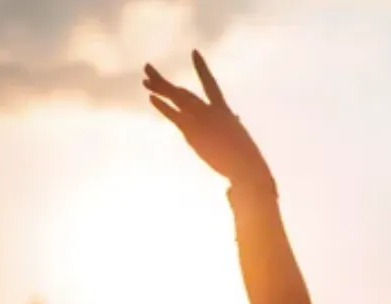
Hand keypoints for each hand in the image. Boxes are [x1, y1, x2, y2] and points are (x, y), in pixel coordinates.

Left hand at [143, 51, 272, 186]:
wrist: (244, 164)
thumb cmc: (246, 154)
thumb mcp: (239, 134)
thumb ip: (233, 122)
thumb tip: (234, 116)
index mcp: (223, 110)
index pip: (210, 83)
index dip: (202, 68)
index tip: (194, 52)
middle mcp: (209, 110)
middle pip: (181, 91)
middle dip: (163, 81)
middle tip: (148, 69)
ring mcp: (199, 120)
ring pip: (175, 99)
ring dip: (158, 89)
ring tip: (145, 80)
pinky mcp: (191, 132)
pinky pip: (173, 115)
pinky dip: (162, 106)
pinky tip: (151, 97)